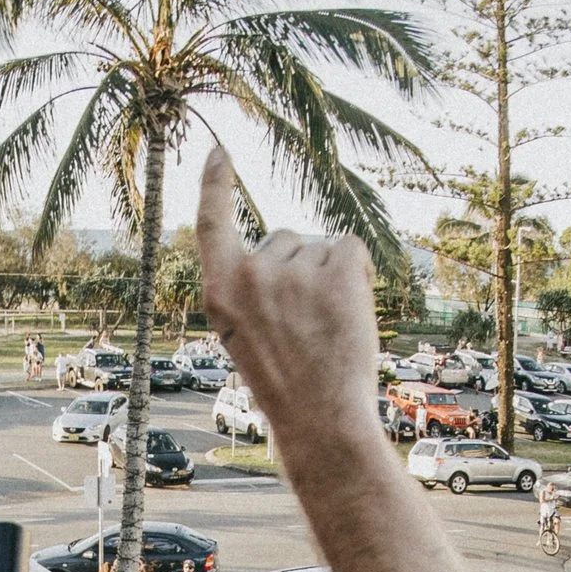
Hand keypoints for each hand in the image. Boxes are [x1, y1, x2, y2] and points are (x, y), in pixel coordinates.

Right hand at [195, 148, 382, 467]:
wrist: (320, 419)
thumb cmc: (286, 386)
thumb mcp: (246, 336)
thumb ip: (253, 290)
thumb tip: (289, 249)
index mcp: (219, 291)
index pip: (211, 223)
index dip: (215, 183)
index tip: (221, 152)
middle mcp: (252, 273)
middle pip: (284, 239)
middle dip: (300, 268)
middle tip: (307, 326)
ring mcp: (295, 269)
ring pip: (321, 249)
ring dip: (331, 279)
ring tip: (328, 330)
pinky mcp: (337, 269)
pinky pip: (351, 249)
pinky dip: (359, 274)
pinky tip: (352, 313)